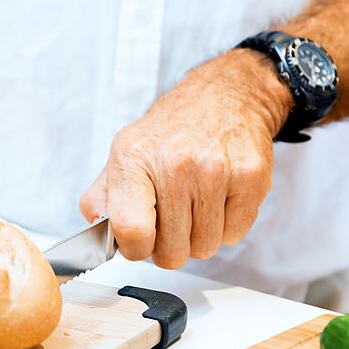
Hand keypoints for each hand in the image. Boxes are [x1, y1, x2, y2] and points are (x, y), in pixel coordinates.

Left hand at [79, 49, 292, 268]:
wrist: (223, 97)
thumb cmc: (171, 134)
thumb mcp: (123, 154)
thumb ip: (100, 198)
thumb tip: (97, 229)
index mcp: (134, 160)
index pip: (132, 230)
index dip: (135, 248)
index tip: (140, 241)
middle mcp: (175, 165)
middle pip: (172, 252)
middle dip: (169, 246)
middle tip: (171, 222)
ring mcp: (216, 171)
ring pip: (205, 248)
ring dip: (198, 237)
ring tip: (195, 206)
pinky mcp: (251, 178)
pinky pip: (234, 234)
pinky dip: (225, 227)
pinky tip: (218, 199)